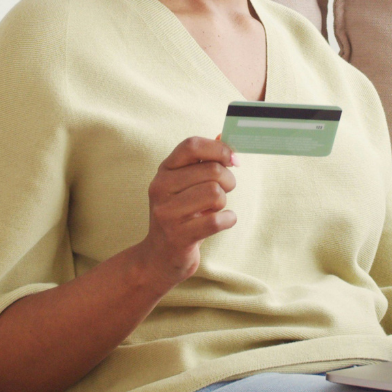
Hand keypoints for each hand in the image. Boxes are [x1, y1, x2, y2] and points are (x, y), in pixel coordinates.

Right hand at [134, 135, 239, 287]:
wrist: (159, 257)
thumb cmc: (180, 215)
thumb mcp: (186, 185)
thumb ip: (203, 161)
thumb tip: (224, 135)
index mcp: (164, 170)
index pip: (191, 145)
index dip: (218, 149)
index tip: (232, 159)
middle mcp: (160, 188)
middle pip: (212, 171)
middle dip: (228, 181)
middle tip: (224, 192)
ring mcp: (166, 213)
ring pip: (215, 194)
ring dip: (224, 203)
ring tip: (215, 210)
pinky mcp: (178, 236)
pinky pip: (217, 221)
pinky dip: (228, 220)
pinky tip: (222, 222)